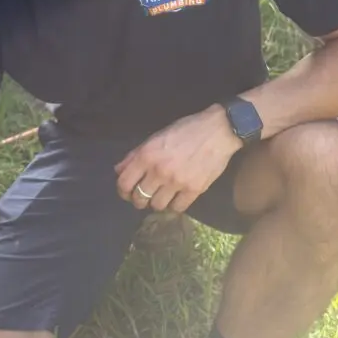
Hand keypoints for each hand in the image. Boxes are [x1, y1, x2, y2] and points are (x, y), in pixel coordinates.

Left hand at [115, 106, 240, 212]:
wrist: (218, 131)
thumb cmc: (186, 130)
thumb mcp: (156, 137)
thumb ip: (135, 155)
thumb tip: (119, 170)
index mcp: (147, 155)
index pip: (124, 183)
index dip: (123, 191)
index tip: (127, 192)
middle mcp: (159, 171)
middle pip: (139, 198)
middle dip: (139, 199)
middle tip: (145, 196)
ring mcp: (177, 182)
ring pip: (157, 205)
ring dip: (157, 202)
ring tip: (162, 196)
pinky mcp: (194, 190)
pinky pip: (177, 208)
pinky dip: (175, 205)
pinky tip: (177, 197)